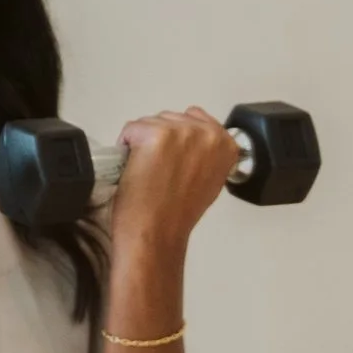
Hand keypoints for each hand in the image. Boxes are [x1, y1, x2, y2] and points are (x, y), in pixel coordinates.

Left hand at [106, 106, 242, 258]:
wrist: (158, 234)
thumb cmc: (178, 214)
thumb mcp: (209, 180)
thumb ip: (206, 155)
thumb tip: (189, 143)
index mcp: (226, 145)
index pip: (195, 118)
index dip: (177, 140)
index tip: (173, 161)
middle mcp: (208, 134)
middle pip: (170, 118)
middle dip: (159, 140)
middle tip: (158, 172)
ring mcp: (182, 132)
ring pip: (150, 122)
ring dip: (142, 144)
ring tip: (148, 173)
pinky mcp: (156, 135)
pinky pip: (131, 129)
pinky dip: (126, 147)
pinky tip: (135, 170)